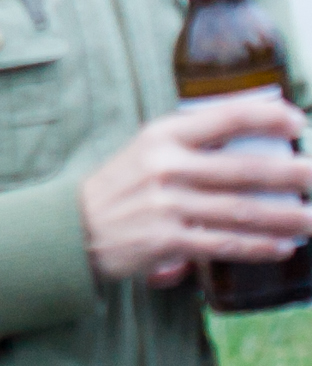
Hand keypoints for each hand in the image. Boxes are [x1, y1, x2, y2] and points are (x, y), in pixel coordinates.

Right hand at [81, 96, 311, 284]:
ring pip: (243, 211)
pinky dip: (259, 247)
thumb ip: (192, 144)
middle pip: (244, 170)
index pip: (223, 118)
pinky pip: (226, 244)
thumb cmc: (123, 186)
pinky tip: (284, 247)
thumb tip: (254, 141)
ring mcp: (168, 205)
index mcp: (162, 136)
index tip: (298, 121)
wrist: (74, 227)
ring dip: (287, 217)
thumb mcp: (148, 150)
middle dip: (292, 174)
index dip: (265, 118)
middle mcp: (166, 167)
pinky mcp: (169, 241)